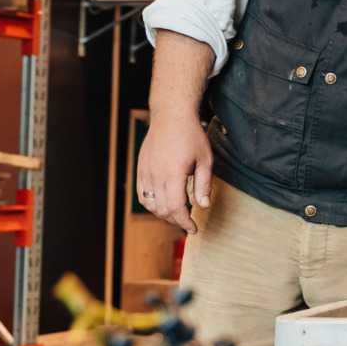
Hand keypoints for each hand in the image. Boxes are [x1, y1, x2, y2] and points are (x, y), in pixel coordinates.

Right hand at [136, 116, 212, 233]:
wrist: (171, 116)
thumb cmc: (191, 136)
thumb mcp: (205, 160)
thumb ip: (203, 185)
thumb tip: (204, 206)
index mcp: (173, 173)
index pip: (176, 208)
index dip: (185, 222)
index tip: (194, 229)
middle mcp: (156, 175)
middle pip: (162, 209)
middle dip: (176, 220)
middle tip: (189, 222)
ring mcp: (145, 172)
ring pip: (149, 204)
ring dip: (163, 213)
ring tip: (177, 213)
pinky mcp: (140, 169)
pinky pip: (141, 194)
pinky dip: (151, 204)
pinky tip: (163, 203)